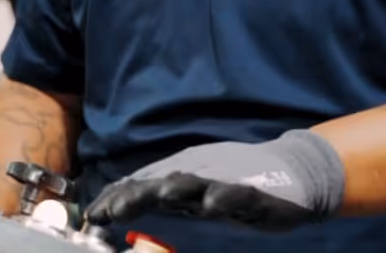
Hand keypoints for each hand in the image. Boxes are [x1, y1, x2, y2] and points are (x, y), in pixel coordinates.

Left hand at [83, 131, 343, 231]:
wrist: (293, 170)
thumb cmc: (238, 179)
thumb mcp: (196, 186)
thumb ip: (166, 192)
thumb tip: (123, 199)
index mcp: (182, 171)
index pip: (142, 183)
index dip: (116, 197)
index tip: (92, 214)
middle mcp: (199, 171)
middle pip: (160, 182)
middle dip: (134, 195)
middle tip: (110, 210)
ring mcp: (225, 179)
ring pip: (196, 183)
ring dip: (174, 188)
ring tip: (157, 196)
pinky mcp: (253, 190)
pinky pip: (237, 194)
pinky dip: (223, 196)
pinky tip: (212, 204)